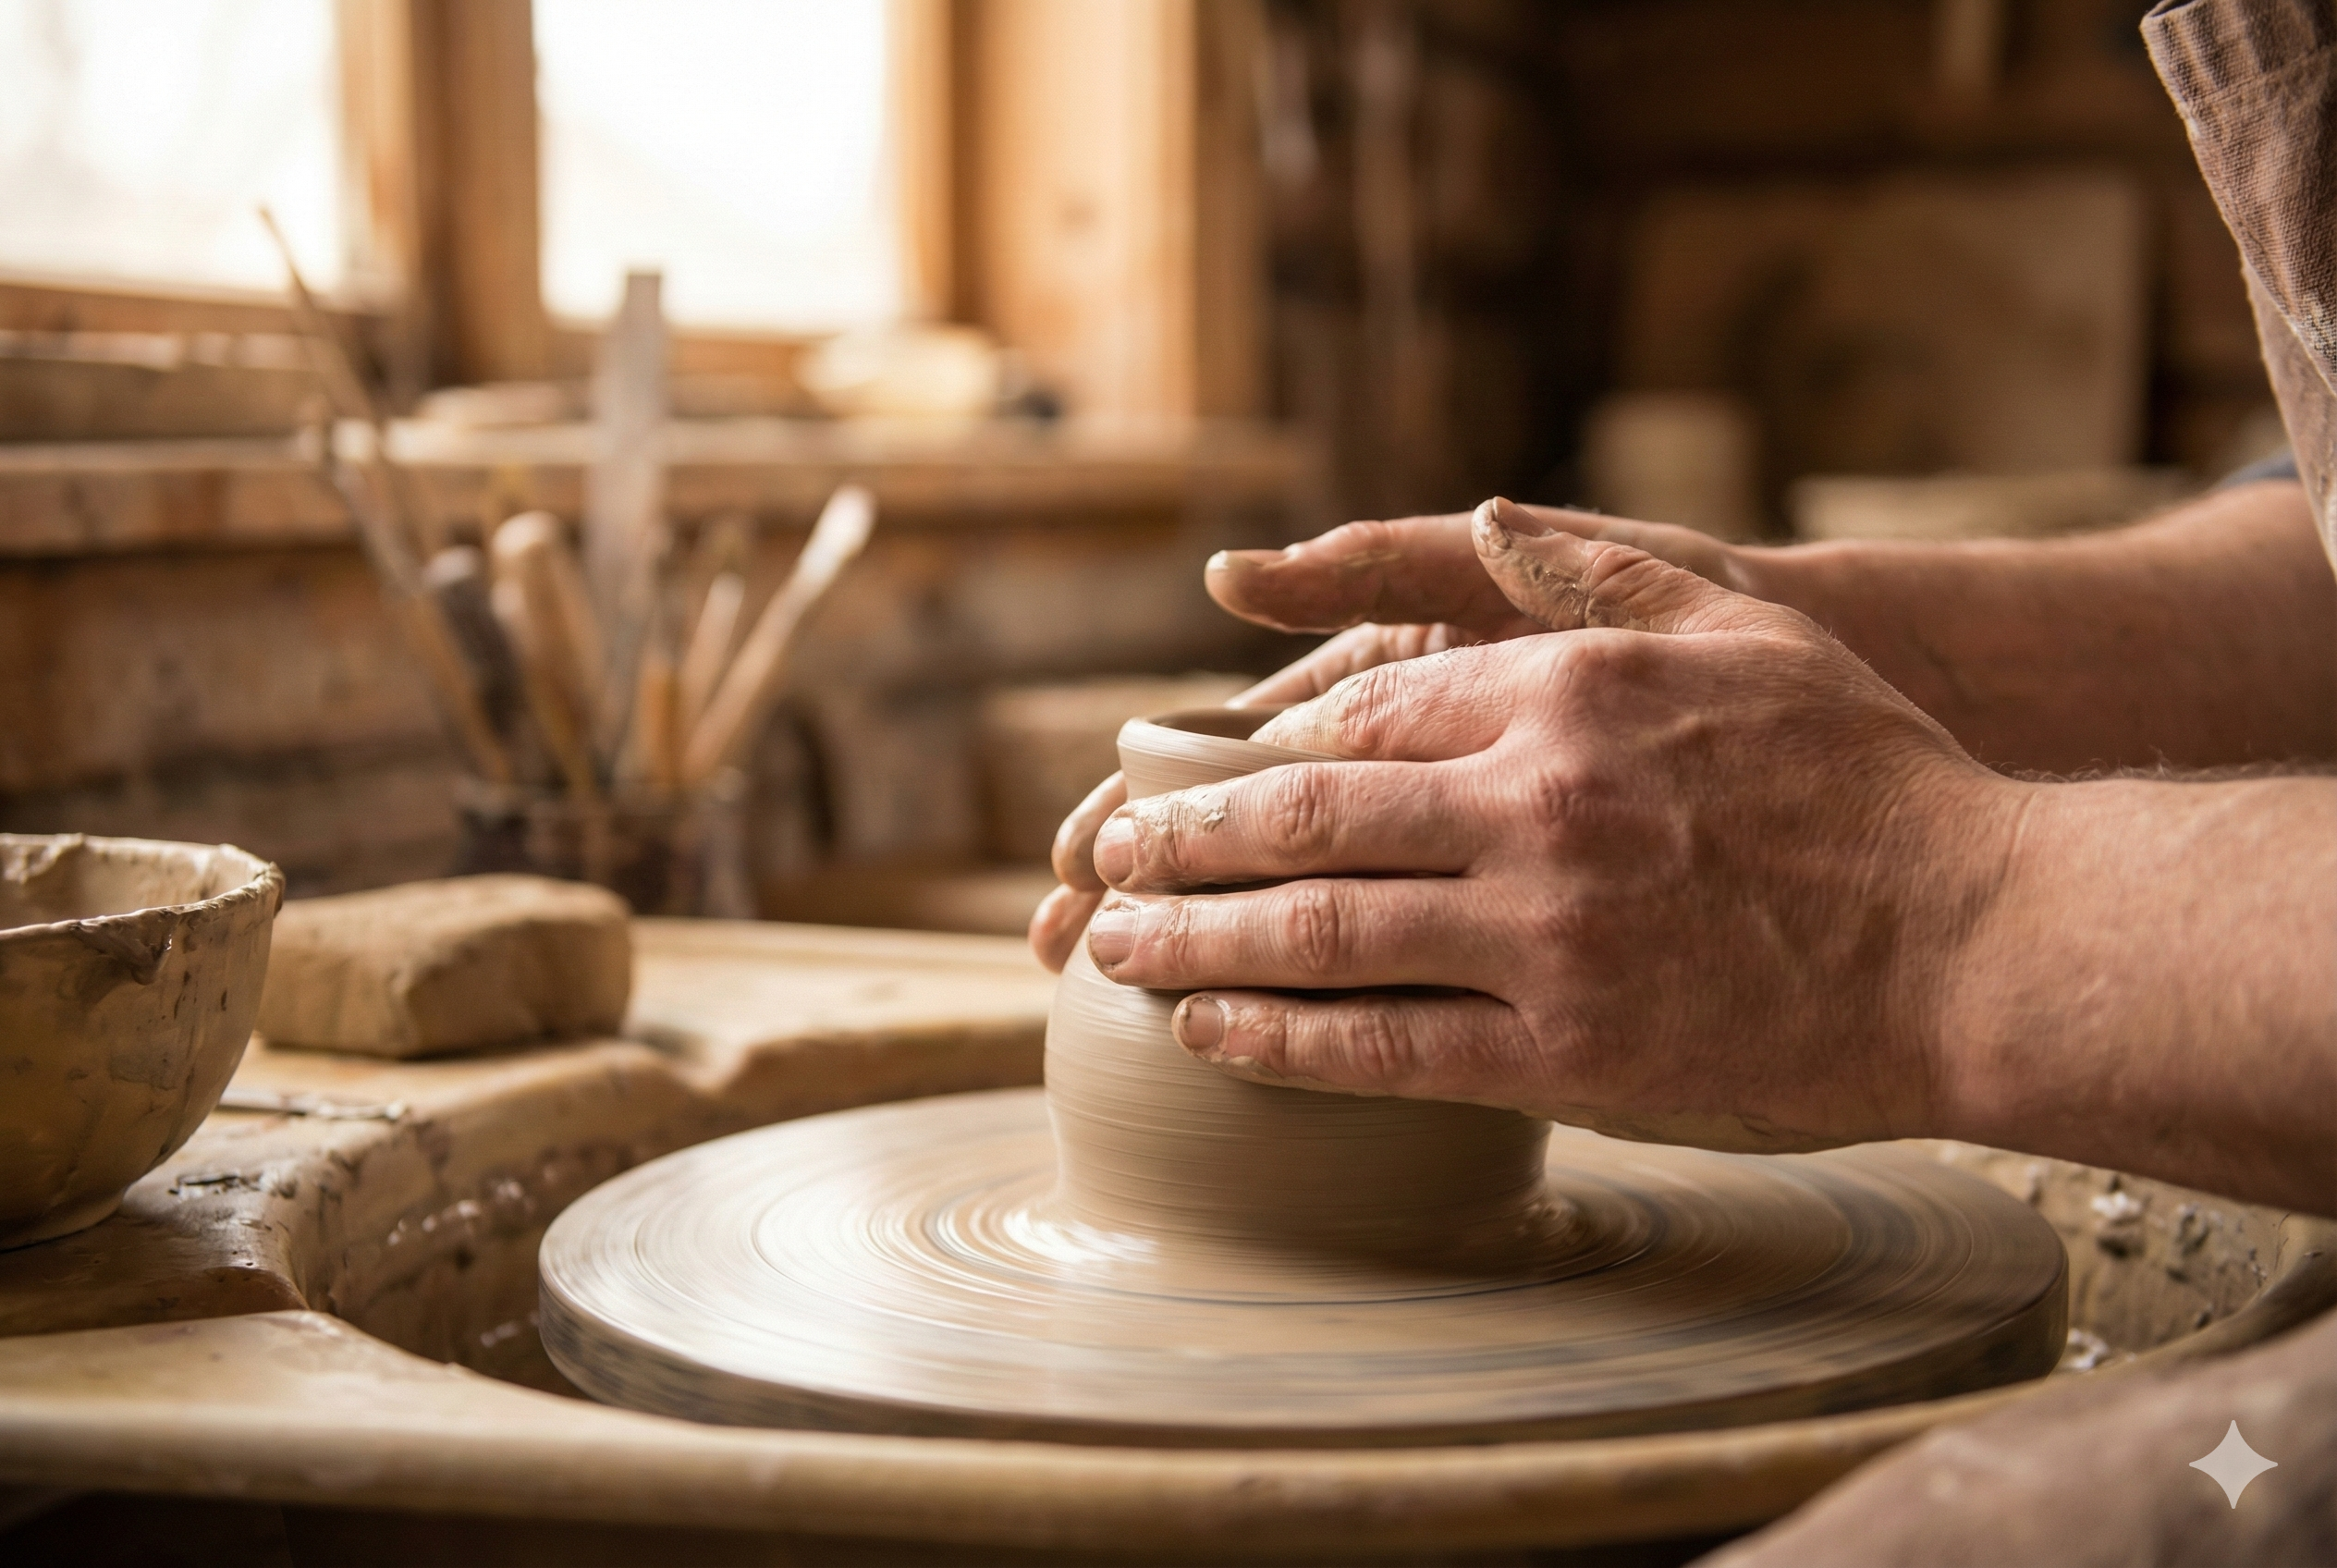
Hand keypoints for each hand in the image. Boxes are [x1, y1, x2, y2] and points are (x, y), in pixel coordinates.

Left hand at [1077, 498, 2019, 1152]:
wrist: (1978, 938)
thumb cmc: (1868, 776)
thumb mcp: (1739, 630)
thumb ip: (1594, 575)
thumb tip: (1479, 519)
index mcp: (1561, 691)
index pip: (1356, 720)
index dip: (1251, 756)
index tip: (1190, 777)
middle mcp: (1533, 801)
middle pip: (1302, 819)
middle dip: (1180, 838)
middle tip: (1103, 855)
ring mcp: (1544, 930)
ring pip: (1319, 933)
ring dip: (1192, 936)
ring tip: (1108, 945)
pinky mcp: (1569, 1048)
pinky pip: (1386, 1046)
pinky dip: (1280, 1039)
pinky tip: (1206, 1033)